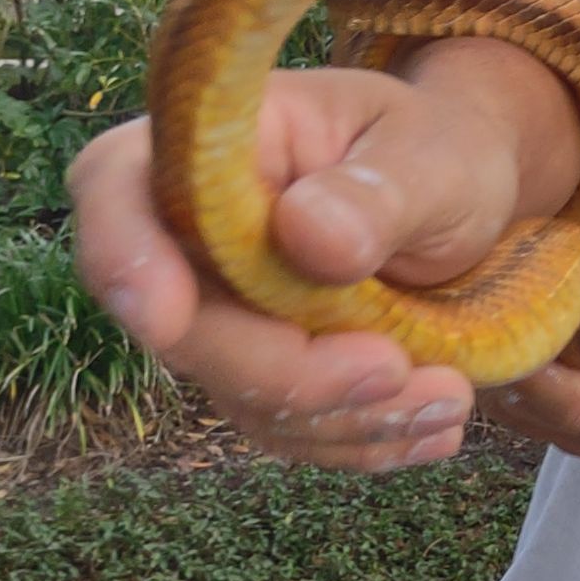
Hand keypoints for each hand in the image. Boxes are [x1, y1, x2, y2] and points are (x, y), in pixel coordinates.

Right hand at [67, 67, 529, 470]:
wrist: (465, 199)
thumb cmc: (439, 151)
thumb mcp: (434, 155)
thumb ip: (379, 193)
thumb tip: (310, 234)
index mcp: (210, 142)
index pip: (114, 184)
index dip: (121, 254)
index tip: (162, 317)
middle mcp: (187, 230)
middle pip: (179, 324)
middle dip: (285, 370)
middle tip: (396, 369)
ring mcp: (215, 308)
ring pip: (238, 393)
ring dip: (342, 416)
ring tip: (450, 398)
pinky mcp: (255, 369)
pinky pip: (285, 427)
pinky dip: (359, 438)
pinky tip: (434, 429)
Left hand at [480, 235, 579, 464]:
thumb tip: (530, 271)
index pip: (579, 404)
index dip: (528, 377)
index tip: (488, 335)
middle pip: (544, 415)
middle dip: (501, 369)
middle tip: (469, 318)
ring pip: (527, 421)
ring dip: (502, 377)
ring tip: (492, 327)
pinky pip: (531, 420)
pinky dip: (514, 386)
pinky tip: (517, 347)